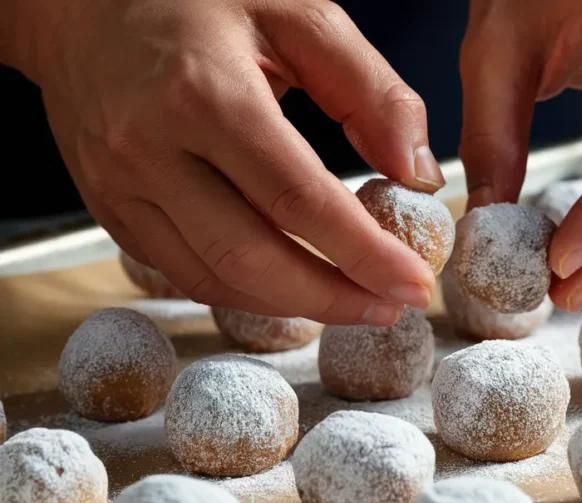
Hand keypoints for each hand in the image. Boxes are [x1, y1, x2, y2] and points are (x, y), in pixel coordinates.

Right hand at [5, 0, 445, 324]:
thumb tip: (419, 174)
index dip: (365, 254)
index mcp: (206, 93)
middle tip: (389, 308)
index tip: (414, 284)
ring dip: (290, 306)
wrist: (78, 3)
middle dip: (332, 297)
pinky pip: (181, 273)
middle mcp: (151, 148)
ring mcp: (119, 186)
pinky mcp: (108, 209)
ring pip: (213, 279)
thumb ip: (369, 91)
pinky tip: (289, 287)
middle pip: (253, 257)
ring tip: (350, 303)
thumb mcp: (297, 14)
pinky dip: (242, 292)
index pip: (300, 200)